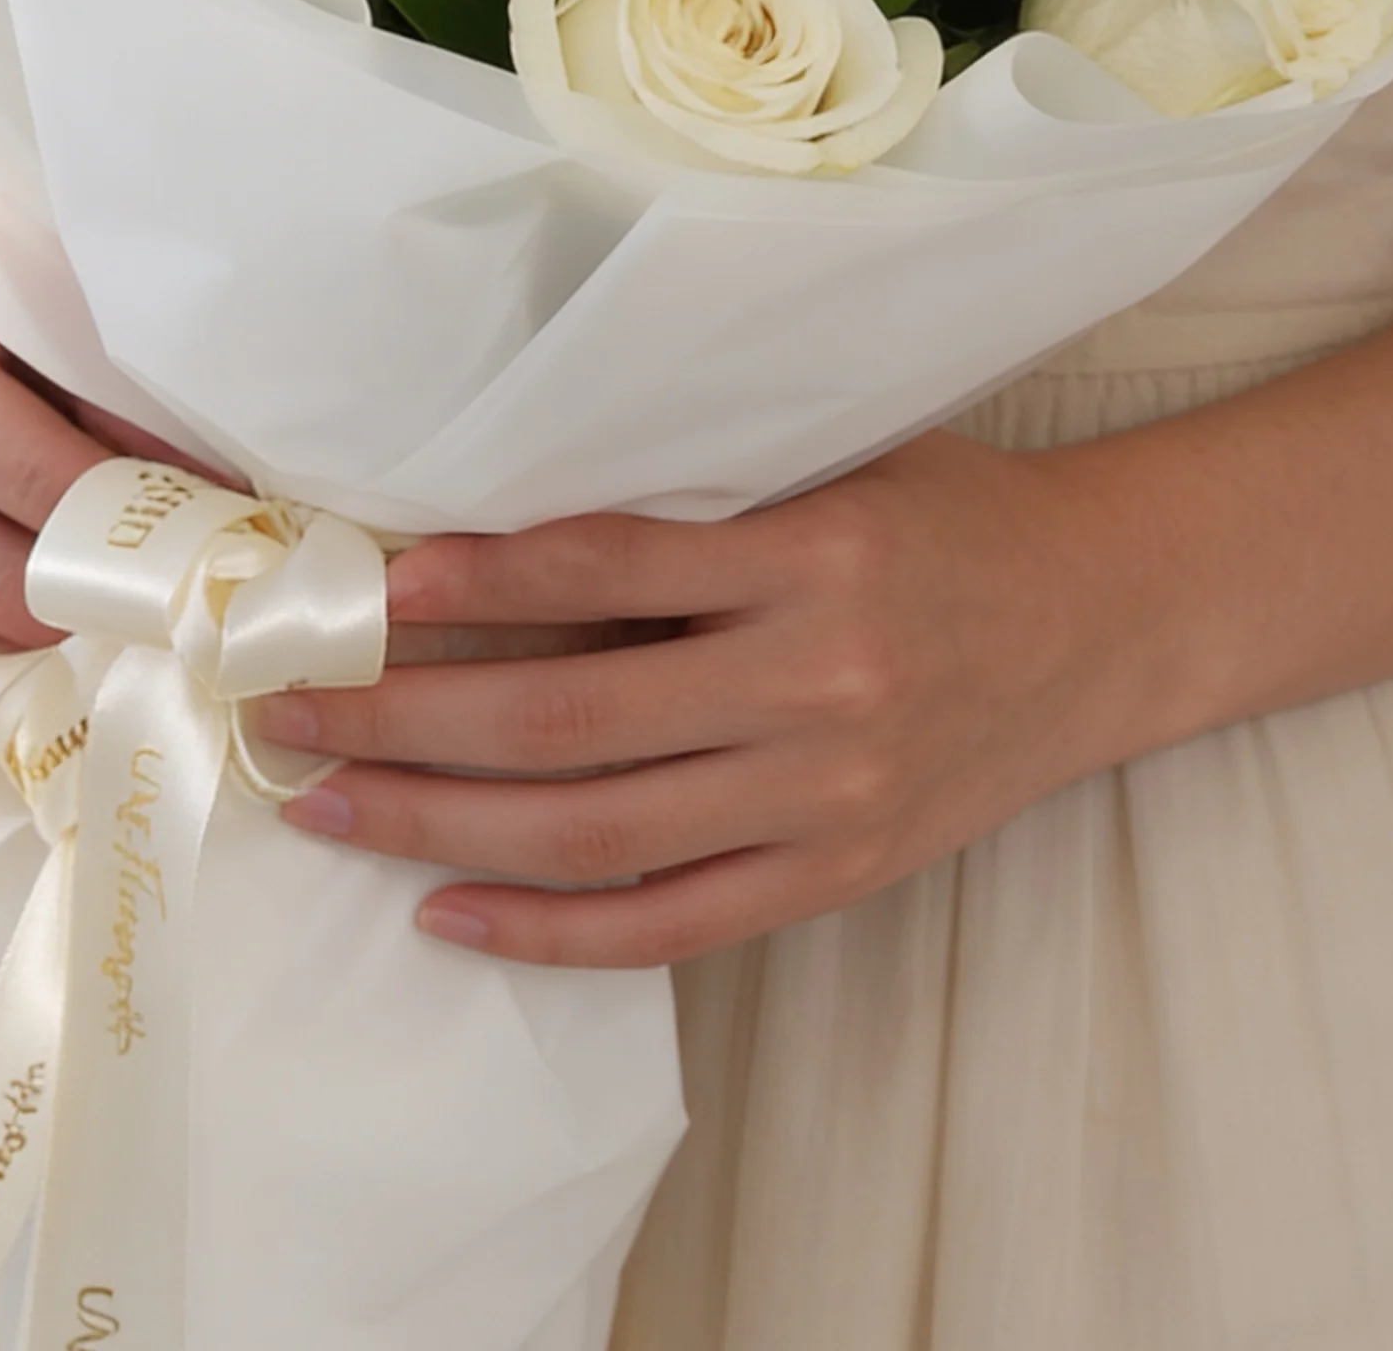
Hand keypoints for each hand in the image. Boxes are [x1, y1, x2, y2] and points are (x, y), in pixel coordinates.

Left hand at [255, 432, 1136, 969]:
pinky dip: (550, 929)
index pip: (610, 572)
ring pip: (597, 831)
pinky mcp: (836, 871)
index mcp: (815, 554)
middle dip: (408, 718)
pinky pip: (670, 922)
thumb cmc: (950, 515)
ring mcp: (826, 792)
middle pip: (572, 720)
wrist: (1103, 617)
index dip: (482, 583)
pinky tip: (448, 908)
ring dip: (440, 824)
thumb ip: (699, 494)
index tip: (372, 584)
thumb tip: (501, 521)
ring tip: (326, 803)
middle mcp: (818, 680)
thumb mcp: (838, 462)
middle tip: (289, 709)